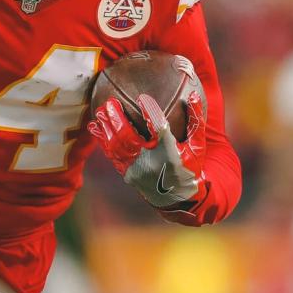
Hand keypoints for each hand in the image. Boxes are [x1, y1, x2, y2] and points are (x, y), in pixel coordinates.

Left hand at [88, 91, 207, 209]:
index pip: (159, 129)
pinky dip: (102, 140)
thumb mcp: (198, 144)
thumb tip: (194, 95)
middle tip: (110, 102)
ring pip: (116, 146)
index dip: (150, 113)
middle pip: (128, 137)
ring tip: (100, 110)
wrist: (179, 197)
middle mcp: (151, 162)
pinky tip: (95, 127)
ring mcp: (137, 170)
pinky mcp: (128, 175)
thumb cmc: (190, 165)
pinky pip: (112, 156)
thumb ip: (195, 120)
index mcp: (170, 152)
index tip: (141, 98)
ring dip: (106, 127)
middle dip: (117, 118)